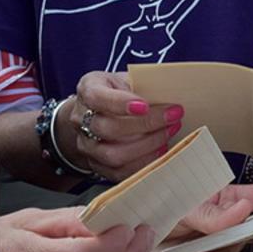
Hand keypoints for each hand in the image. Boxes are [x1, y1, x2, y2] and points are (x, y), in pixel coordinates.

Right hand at [64, 71, 182, 179]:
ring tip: (169, 133)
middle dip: (145, 124)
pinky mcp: (97, 165)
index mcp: (88, 90)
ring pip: (113, 155)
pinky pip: (119, 172)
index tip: (145, 105)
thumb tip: (170, 94)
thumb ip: (141, 85)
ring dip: (147, 145)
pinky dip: (143, 163)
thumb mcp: (125, 79)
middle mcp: (80, 119)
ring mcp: (86, 145)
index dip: (120, 103)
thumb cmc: (115, 92)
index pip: (98, 98)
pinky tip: (160, 150)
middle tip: (172, 116)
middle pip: (108, 129)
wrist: (94, 113)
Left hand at [139, 181, 252, 251]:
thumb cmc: (153, 207)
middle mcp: (224, 224)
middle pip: (249, 232)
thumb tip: (244, 210)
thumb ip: (211, 211)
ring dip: (206, 249)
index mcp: (223, 199)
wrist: (122, 237)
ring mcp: (213, 249)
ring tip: (181, 236)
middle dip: (249, 232)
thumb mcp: (180, 203)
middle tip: (242, 229)